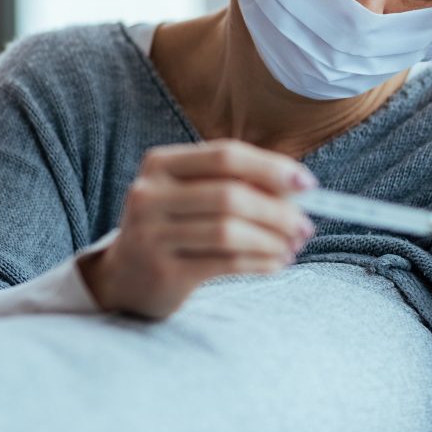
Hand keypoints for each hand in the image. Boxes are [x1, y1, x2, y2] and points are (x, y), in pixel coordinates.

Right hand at [78, 139, 317, 319]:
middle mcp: (149, 195)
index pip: (226, 155)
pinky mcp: (163, 272)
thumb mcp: (193, 194)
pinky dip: (259, 262)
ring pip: (230, 232)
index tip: (308, 184)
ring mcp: (151, 235)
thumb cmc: (174, 225)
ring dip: (272, 240)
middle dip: (278, 211)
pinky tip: (276, 263)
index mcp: (160, 163)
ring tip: (291, 247)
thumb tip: (298, 188)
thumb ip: (238, 183)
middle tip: (305, 227)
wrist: (124, 276)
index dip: (271, 167)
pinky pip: (225, 263)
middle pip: (231, 195)